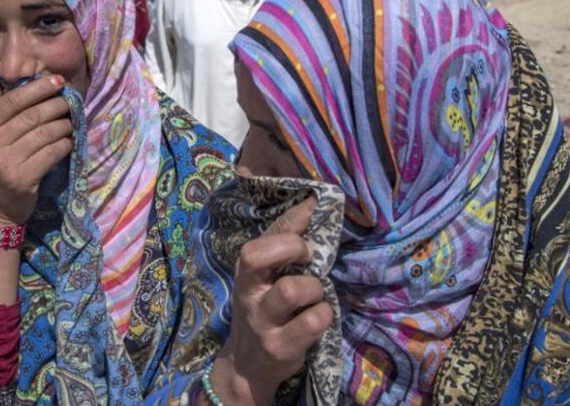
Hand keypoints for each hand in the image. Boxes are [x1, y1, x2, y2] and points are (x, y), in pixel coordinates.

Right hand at [0, 75, 72, 225]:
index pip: (11, 101)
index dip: (36, 88)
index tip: (56, 80)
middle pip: (32, 116)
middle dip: (56, 105)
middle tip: (69, 102)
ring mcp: (6, 162)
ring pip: (45, 133)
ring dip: (63, 125)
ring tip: (69, 122)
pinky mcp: (23, 178)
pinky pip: (52, 153)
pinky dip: (64, 145)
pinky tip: (67, 142)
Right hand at [208, 197, 331, 405]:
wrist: (246, 366)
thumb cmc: (264, 309)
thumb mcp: (264, 277)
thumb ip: (282, 243)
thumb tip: (311, 203)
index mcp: (246, 270)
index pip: (261, 234)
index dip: (291, 218)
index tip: (314, 206)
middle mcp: (248, 292)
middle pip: (258, 256)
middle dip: (293, 248)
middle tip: (308, 258)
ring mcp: (262, 321)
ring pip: (292, 289)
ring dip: (314, 288)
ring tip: (315, 295)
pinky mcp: (280, 347)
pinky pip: (312, 320)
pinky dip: (324, 314)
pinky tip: (318, 317)